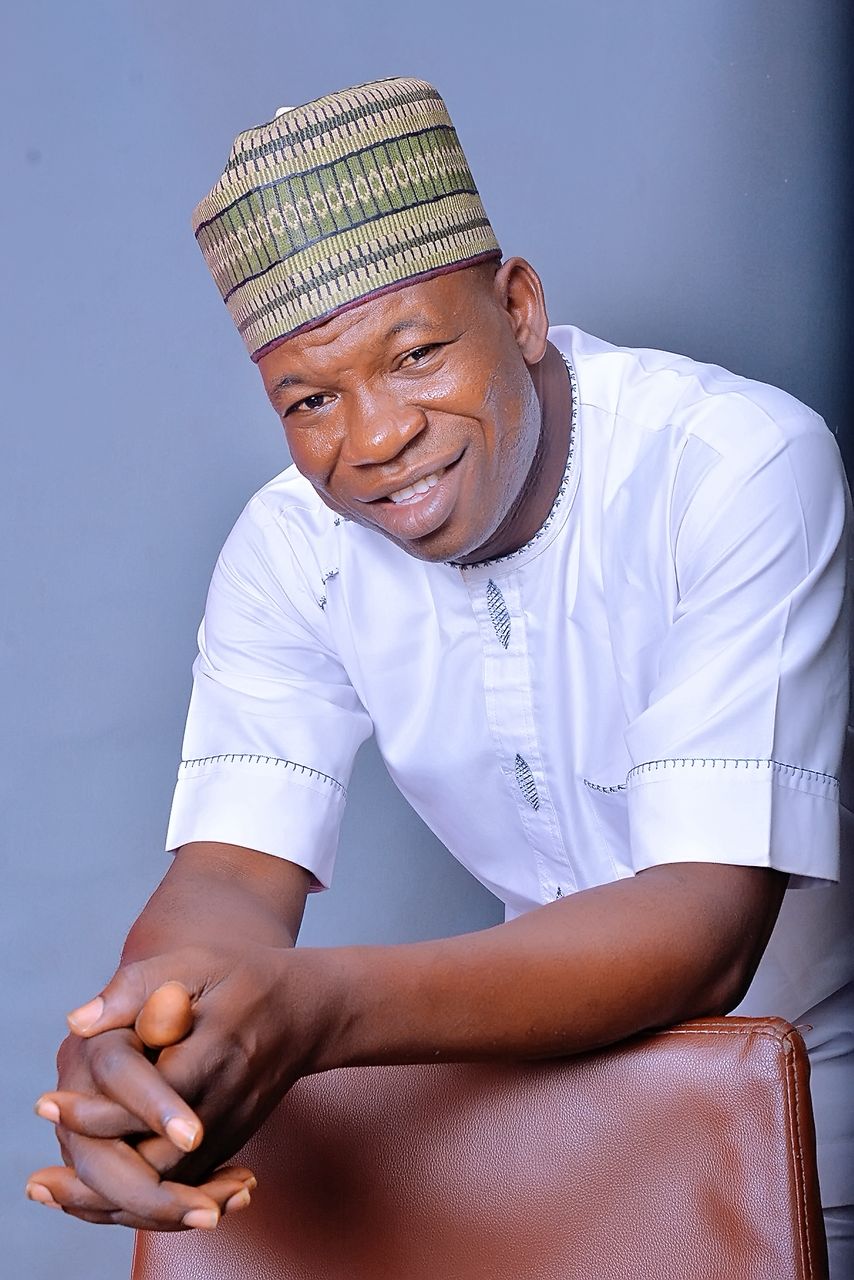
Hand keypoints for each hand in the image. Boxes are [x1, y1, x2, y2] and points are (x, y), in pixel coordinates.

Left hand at [28, 944, 324, 1228]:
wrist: (308, 1010)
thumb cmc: (244, 977)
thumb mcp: (195, 962)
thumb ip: (136, 987)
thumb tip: (79, 1022)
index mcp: (216, 1050)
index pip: (152, 1099)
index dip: (97, 1111)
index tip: (48, 1103)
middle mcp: (226, 1099)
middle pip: (159, 1161)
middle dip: (98, 1172)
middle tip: (43, 1174)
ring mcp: (232, 1127)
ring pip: (171, 1186)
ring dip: (114, 1194)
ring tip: (59, 1185)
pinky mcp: (232, 1143)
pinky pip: (185, 1188)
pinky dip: (141, 1197)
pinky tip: (99, 1186)